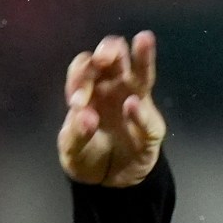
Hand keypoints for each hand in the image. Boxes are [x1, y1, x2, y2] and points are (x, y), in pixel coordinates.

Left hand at [57, 32, 165, 187]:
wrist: (109, 182)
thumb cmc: (88, 156)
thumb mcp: (72, 151)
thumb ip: (75, 135)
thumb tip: (86, 116)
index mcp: (89, 88)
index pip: (84, 67)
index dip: (80, 76)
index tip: (76, 102)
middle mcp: (113, 86)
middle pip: (114, 55)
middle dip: (108, 50)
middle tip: (103, 60)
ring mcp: (136, 102)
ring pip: (142, 72)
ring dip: (142, 55)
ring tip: (143, 40)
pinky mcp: (151, 126)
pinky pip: (147, 115)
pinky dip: (139, 112)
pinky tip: (131, 106)